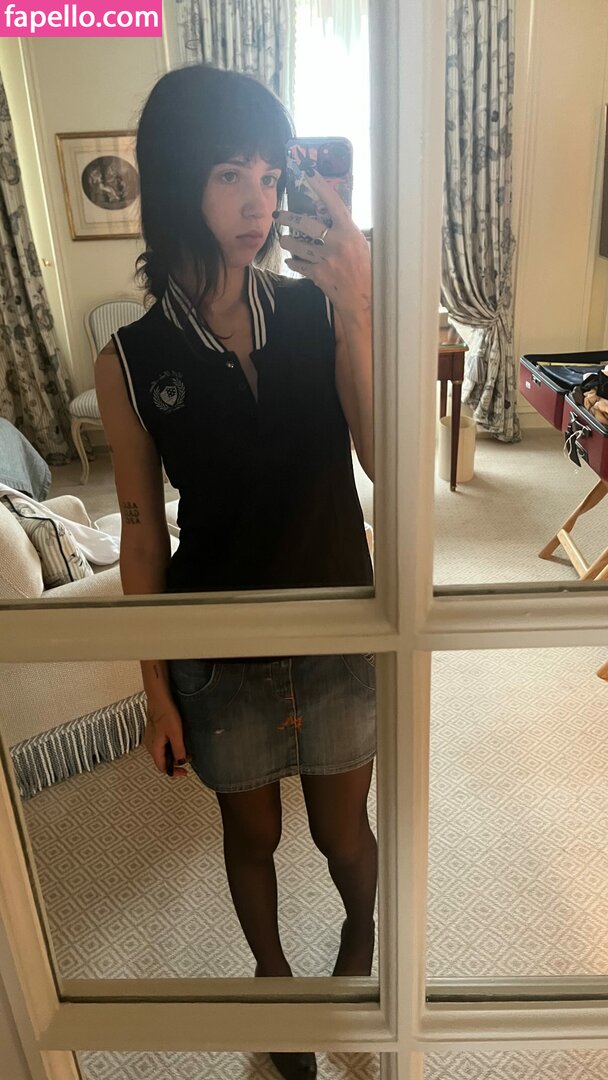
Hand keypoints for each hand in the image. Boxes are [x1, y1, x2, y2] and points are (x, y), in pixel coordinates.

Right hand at [143, 697, 189, 777]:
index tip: (185, 772)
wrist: (159, 698)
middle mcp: (150, 744)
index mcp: (154, 747)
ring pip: (162, 752)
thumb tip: (181, 762)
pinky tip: (179, 741)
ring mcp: (151, 737)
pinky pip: (162, 745)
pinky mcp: (154, 731)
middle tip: (189, 757)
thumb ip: (178, 749)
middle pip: (162, 760)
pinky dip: (171, 747)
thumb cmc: (167, 714)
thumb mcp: (175, 733)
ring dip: (174, 754)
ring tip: (186, 750)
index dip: (174, 772)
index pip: (162, 767)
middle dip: (175, 762)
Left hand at [276, 169, 370, 320]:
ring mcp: (325, 259)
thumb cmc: (366, 270)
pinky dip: (294, 262)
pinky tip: (290, 260)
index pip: (332, 202)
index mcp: (349, 231)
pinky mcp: (318, 274)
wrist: (363, 298)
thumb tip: (334, 218)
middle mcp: (335, 243)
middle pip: (306, 224)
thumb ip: (346, 231)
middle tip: (278, 215)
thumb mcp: (361, 244)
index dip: (319, 185)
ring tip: (283, 239)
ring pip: (298, 245)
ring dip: (287, 242)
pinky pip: (300, 265)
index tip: (307, 172)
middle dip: (288, 218)